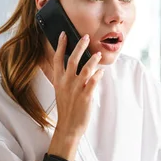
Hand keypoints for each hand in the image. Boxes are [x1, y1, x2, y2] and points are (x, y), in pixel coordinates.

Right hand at [51, 32, 103, 147]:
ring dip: (93, 60)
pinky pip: (93, 82)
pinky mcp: (85, 97)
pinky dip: (98, 75)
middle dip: (79, 46)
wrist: (68, 126)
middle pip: (72, 60)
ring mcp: (76, 90)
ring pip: (85, 69)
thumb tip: (72, 66)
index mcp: (58, 81)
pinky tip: (102, 71)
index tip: (64, 34)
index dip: (60, 45)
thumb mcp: (61, 91)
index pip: (58, 59)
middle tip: (86, 37)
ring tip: (98, 54)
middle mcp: (66, 83)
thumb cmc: (66, 109)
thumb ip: (65, 78)